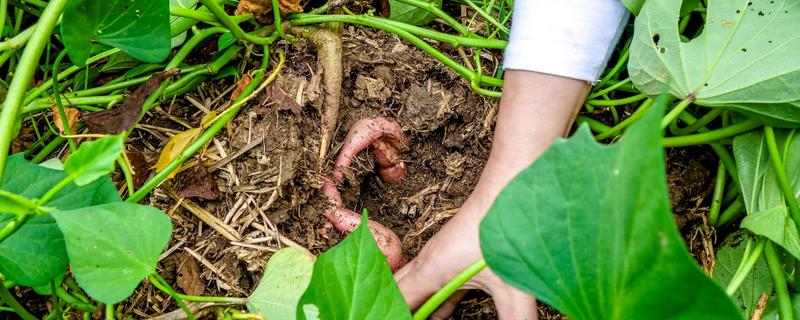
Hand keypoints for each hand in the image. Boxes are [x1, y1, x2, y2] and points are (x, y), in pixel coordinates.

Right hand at [394, 70, 590, 318]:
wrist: (511, 185)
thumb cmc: (506, 227)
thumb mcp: (514, 285)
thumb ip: (515, 319)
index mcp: (431, 271)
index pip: (395, 302)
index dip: (384, 313)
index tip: (376, 318)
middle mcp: (429, 262)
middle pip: (396, 293)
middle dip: (389, 307)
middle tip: (385, 316)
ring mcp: (440, 256)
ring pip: (414, 286)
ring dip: (411, 306)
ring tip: (411, 319)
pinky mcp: (455, 254)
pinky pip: (433, 282)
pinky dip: (431, 300)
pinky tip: (440, 312)